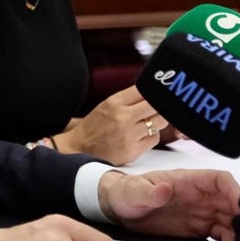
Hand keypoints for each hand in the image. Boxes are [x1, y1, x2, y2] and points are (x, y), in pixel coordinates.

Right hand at [56, 86, 173, 164]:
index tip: (155, 95)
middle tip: (155, 110)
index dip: (152, 92)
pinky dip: (151, 136)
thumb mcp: (107, 105)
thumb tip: (153, 93)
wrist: (79, 148)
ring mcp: (129, 134)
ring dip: (156, 122)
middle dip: (158, 107)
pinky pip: (155, 138)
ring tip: (145, 124)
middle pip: (156, 106)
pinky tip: (140, 136)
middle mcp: (122, 117)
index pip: (144, 90)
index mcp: (114, 102)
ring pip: (160, 122)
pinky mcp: (133, 150)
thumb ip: (128, 99)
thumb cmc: (94, 126)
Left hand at [99, 169, 239, 240]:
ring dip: (239, 234)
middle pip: (232, 203)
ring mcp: (201, 213)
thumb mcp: (134, 191)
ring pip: (230, 221)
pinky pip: (220, 235)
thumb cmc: (126, 192)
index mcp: (188, 181)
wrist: (118, 209)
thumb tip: (163, 189)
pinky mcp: (198, 229)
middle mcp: (199, 196)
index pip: (221, 180)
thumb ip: (149, 191)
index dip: (235, 192)